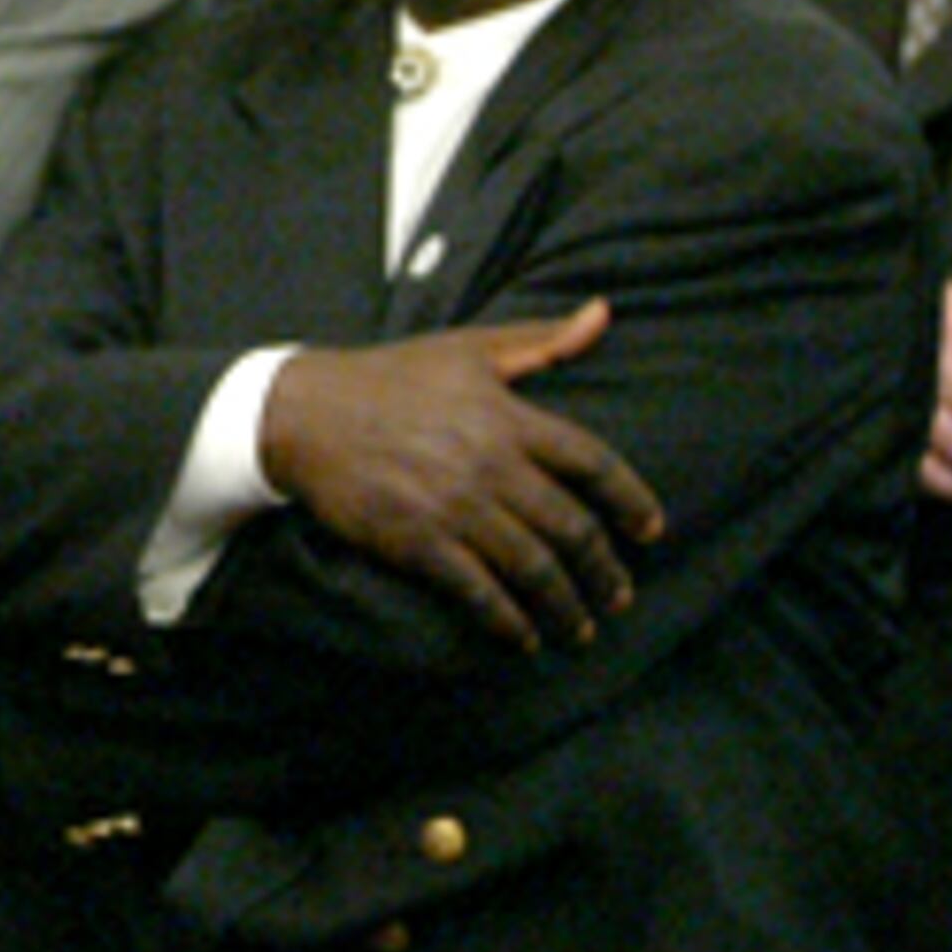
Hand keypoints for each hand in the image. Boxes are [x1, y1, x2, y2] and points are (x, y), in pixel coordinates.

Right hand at [256, 299, 661, 652]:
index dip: (631, 501)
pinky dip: (507, 621)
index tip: (650, 530)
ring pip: (533, 568)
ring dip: (566, 606)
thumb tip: (603, 313)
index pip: (593, 464)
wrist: (301, 414)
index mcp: (508, 417)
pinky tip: (522, 638)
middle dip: (604, 570)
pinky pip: (477, 591)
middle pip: (571, 528)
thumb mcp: (466, 348)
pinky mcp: (415, 540)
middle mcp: (489, 465)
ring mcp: (453, 506)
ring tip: (582, 629)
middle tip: (619, 595)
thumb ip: (541, 339)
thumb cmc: (387, 378)